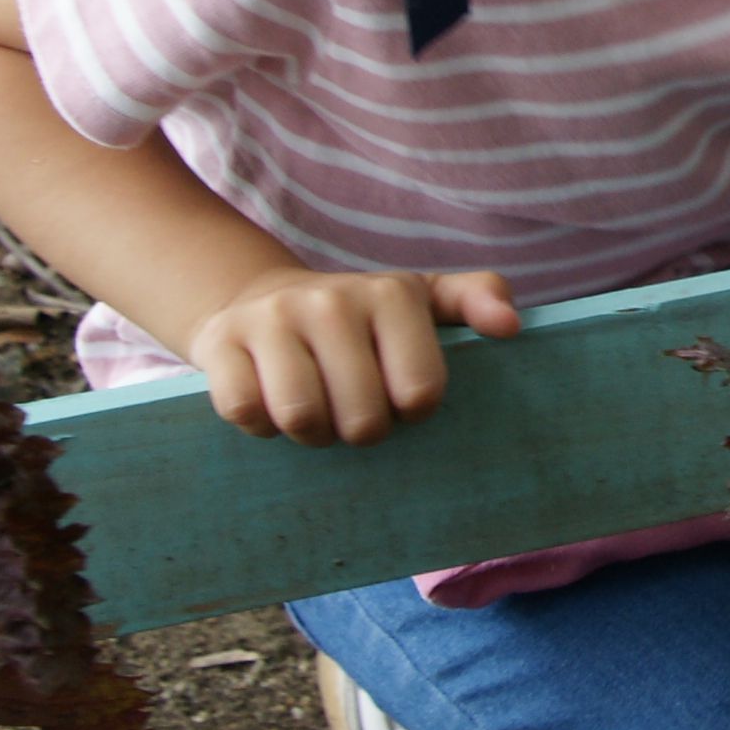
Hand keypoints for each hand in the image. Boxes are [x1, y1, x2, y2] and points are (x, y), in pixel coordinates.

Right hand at [181, 265, 516, 444]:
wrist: (256, 299)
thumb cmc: (358, 318)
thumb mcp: (421, 302)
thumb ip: (475, 299)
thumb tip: (510, 327)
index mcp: (392, 293)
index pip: (421, 391)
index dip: (410, 412)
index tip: (399, 399)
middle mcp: (331, 300)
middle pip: (362, 418)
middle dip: (360, 431)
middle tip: (353, 412)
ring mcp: (271, 319)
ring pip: (302, 418)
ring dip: (312, 435)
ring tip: (317, 414)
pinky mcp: (219, 344)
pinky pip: (246, 413)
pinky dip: (261, 427)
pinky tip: (271, 404)